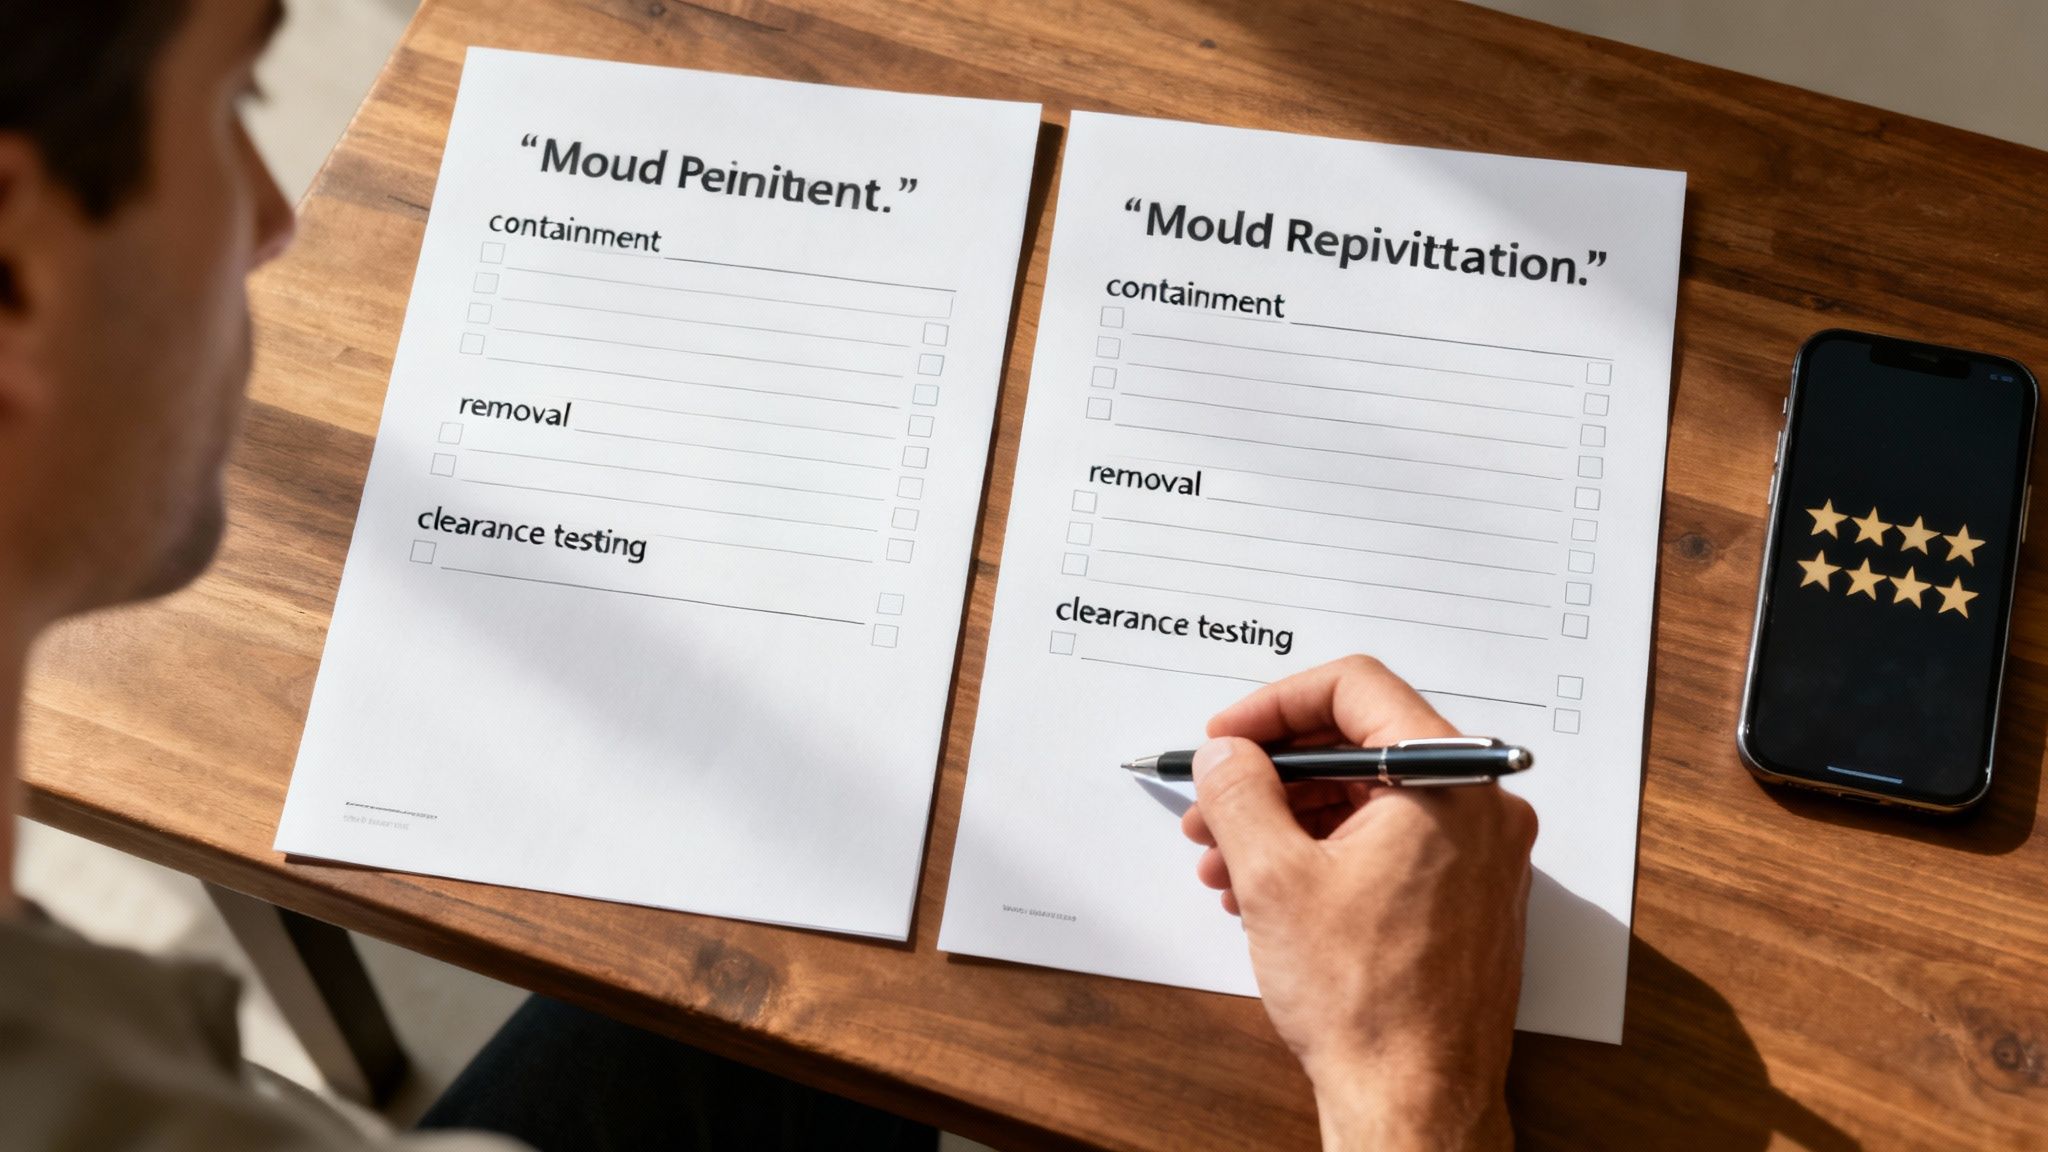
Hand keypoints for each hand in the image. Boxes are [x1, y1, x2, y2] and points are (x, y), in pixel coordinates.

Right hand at [1180, 656, 1536, 1151]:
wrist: (1415, 1102)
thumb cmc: (1370, 1004)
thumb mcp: (1274, 877)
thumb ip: (1240, 792)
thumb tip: (1226, 756)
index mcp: (1450, 783)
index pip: (1357, 688)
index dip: (1274, 706)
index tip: (1228, 738)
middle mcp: (1480, 810)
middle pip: (1361, 746)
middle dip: (1272, 775)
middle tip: (1213, 799)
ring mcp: (1478, 858)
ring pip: (1367, 801)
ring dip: (1287, 821)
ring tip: (1223, 860)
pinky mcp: (1464, 898)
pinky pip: (1386, 846)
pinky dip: (1322, 855)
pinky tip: (1264, 891)